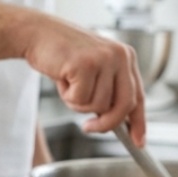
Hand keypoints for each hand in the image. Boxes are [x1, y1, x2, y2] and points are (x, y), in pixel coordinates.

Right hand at [23, 17, 146, 144]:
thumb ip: (105, 91)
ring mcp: (104, 59)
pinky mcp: (86, 64)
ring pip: (99, 105)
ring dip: (78, 103)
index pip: (138, 96)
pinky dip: (68, 96)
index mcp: (125, 57)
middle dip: (106, 123)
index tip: (138, 141)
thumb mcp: (92, 72)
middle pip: (124, 105)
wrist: (39, 34)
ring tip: (69, 84)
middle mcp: (120, 56)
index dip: (138, 122)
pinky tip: (63, 79)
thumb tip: (112, 121)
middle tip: (88, 127)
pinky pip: (80, 99)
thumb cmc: (62, 55)